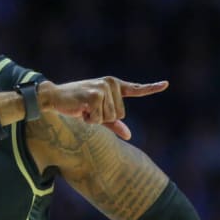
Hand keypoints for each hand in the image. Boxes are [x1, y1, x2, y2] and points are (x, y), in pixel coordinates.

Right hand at [38, 77, 168, 139]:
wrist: (53, 97)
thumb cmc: (75, 104)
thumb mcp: (97, 114)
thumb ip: (113, 124)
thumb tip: (129, 135)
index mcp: (113, 85)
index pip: (135, 89)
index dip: (151, 88)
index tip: (166, 84)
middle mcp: (110, 83)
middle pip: (120, 115)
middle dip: (103, 118)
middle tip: (87, 109)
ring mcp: (103, 88)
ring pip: (110, 118)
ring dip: (94, 119)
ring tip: (82, 108)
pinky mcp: (95, 95)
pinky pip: (99, 119)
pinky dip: (88, 119)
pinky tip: (79, 110)